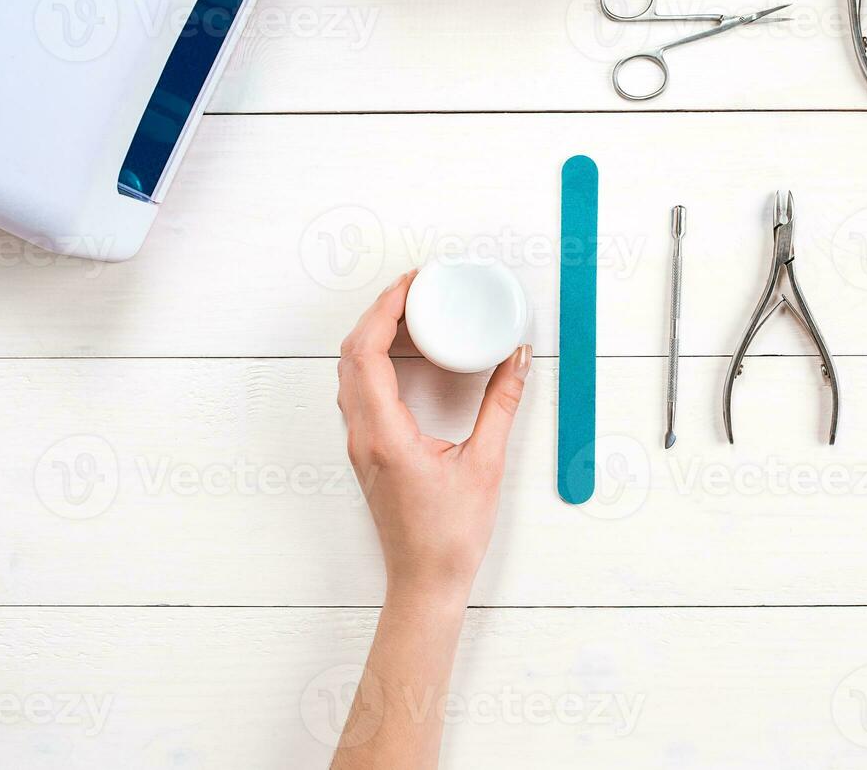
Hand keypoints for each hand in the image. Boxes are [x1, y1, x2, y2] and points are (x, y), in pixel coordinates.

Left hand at [337, 270, 531, 601]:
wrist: (425, 583)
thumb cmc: (450, 536)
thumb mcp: (486, 464)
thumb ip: (501, 405)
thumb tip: (517, 358)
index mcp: (385, 435)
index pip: (366, 353)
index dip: (384, 309)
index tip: (412, 284)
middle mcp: (363, 435)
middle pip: (351, 355)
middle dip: (378, 312)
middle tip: (416, 288)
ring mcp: (360, 444)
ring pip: (350, 373)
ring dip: (373, 335)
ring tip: (411, 312)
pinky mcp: (368, 451)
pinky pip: (359, 391)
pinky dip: (374, 360)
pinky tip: (404, 355)